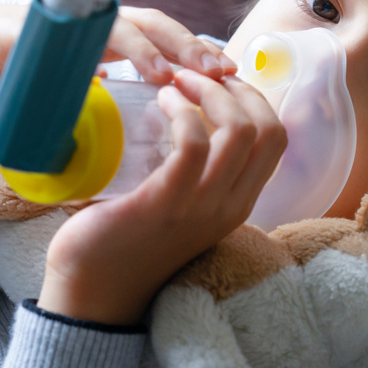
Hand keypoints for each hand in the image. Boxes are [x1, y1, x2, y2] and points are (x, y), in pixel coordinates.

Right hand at [0, 2, 235, 96]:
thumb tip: (138, 145)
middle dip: (189, 48)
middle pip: (154, 24)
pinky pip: (62, 37)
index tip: (233, 78)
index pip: (164, 38)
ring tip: (176, 76)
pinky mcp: (25, 31)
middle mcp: (89, 22)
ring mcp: (59, 23)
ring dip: (149, 48)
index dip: (198, 54)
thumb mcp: (69, 88)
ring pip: (117, 24)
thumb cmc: (18, 69)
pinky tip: (107, 71)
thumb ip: (101, 101)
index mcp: (106, 36)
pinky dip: (86, 52)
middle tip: (221, 74)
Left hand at [36, 70, 286, 324]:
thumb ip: (191, 171)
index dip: (253, 98)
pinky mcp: (166, 205)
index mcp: (237, 204)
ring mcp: (202, 208)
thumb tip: (182, 111)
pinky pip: (193, 145)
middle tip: (192, 75)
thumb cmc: (125, 239)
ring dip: (209, 93)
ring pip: (239, 131)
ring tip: (176, 83)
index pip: (275, 138)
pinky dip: (182, 113)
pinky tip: (162, 102)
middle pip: (267, 129)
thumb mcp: (178, 204)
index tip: (216, 79)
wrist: (92, 292)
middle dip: (234, 88)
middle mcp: (230, 207)